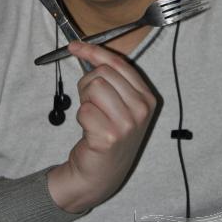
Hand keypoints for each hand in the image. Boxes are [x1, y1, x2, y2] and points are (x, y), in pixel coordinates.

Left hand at [47, 41, 156, 212]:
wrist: (100, 175)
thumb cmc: (107, 135)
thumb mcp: (120, 105)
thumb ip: (112, 78)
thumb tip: (86, 49)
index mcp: (147, 97)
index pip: (118, 63)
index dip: (93, 51)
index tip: (74, 46)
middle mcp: (142, 109)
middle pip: (103, 73)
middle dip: (87, 83)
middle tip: (90, 102)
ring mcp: (127, 124)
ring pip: (93, 87)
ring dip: (85, 100)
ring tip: (92, 116)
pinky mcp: (109, 137)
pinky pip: (84, 110)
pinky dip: (81, 118)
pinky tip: (90, 132)